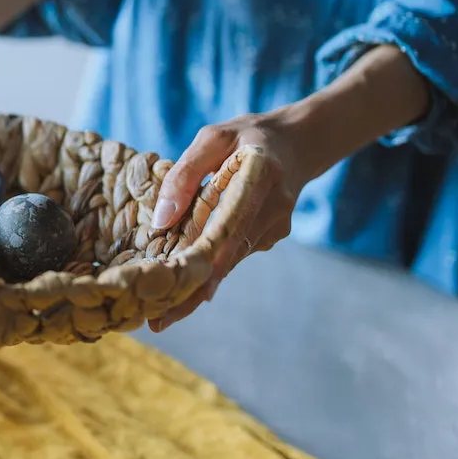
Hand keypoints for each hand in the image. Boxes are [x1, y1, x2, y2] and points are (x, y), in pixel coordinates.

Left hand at [145, 45, 429, 330]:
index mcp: (260, 176)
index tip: (180, 289)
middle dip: (192, 291)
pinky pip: (233, 256)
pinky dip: (208, 271)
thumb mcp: (214, 138)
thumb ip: (186, 173)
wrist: (299, 143)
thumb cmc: (247, 136)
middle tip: (158, 322)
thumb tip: (162, 218)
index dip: (205, 259)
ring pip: (229, 263)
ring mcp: (275, 228)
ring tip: (161, 317)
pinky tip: (180, 291)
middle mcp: (273, 209)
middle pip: (227, 256)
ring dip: (197, 288)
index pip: (229, 223)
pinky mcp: (269, 238)